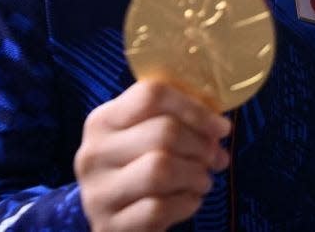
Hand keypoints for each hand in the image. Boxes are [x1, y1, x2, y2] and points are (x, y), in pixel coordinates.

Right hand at [74, 80, 231, 230]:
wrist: (117, 219)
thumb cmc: (141, 168)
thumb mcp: (151, 136)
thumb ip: (180, 121)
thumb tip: (218, 128)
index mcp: (104, 119)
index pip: (152, 96)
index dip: (195, 109)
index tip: (221, 127)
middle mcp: (93, 153)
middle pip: (163, 132)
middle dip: (201, 146)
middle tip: (215, 157)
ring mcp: (97, 192)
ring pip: (160, 170)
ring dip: (195, 175)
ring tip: (203, 180)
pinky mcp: (108, 225)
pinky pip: (158, 208)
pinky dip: (187, 203)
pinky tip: (189, 200)